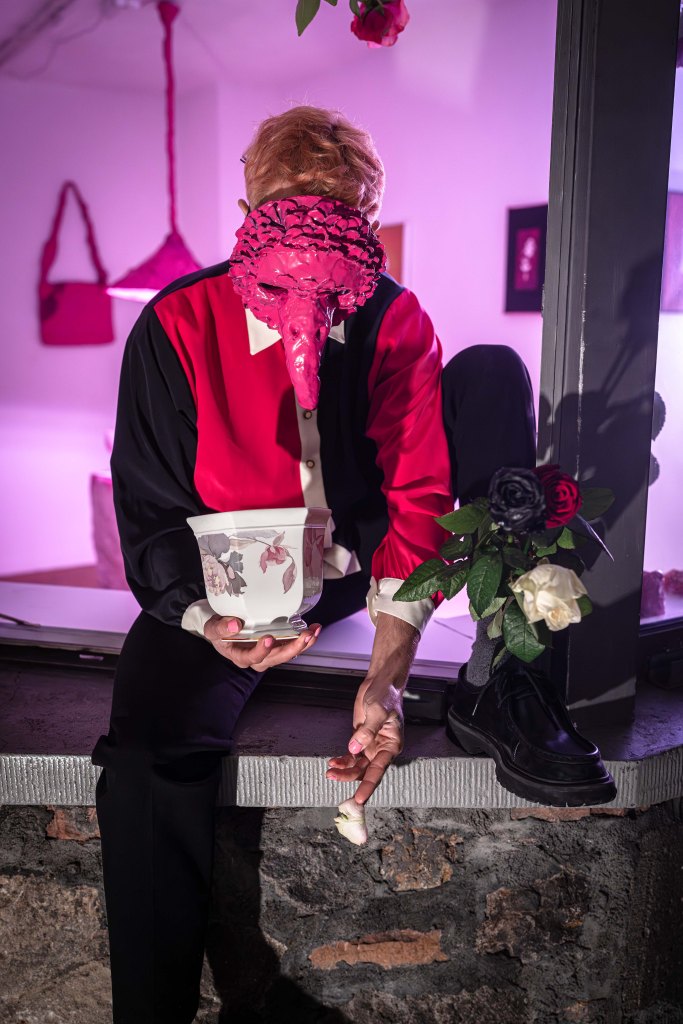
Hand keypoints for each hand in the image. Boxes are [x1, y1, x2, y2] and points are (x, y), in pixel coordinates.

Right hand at [204, 615, 320, 670]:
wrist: (223, 628)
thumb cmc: (218, 630)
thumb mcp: (212, 628)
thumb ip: (220, 627)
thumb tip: (235, 624)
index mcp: (240, 656)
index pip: (251, 658)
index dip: (261, 651)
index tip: (268, 638)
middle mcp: (256, 658)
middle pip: (275, 658)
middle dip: (292, 648)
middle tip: (304, 636)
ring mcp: (268, 652)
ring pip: (287, 654)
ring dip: (302, 645)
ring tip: (314, 632)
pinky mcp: (277, 645)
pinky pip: (292, 645)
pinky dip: (304, 639)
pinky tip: (313, 629)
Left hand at [326, 675, 403, 804]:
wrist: (380, 682)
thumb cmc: (385, 695)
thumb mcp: (377, 711)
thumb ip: (366, 731)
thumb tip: (353, 749)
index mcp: (392, 745)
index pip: (378, 771)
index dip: (368, 786)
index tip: (359, 799)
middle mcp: (382, 749)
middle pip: (365, 771)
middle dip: (349, 776)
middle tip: (333, 775)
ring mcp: (371, 745)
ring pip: (357, 766)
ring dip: (344, 769)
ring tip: (329, 771)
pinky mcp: (361, 739)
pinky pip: (351, 756)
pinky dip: (342, 760)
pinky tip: (333, 761)